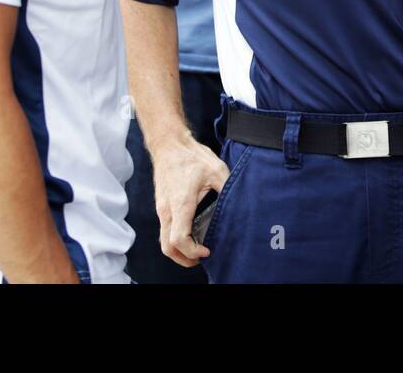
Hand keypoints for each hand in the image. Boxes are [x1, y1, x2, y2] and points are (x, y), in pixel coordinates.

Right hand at [152, 132, 229, 266]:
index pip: (178, 239)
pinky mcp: (161, 205)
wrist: (169, 143)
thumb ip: (227, 189)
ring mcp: (162, 208)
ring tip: (198, 250)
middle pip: (167, 247)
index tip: (207, 250)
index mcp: (180, 204)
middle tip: (202, 257)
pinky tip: (191, 235)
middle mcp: (167, 209)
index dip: (192, 252)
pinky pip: (165, 229)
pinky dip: (175, 239)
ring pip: (164, 240)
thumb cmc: (191, 156)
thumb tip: (240, 204)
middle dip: (184, 259)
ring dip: (178, 251)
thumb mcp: (216, 170)